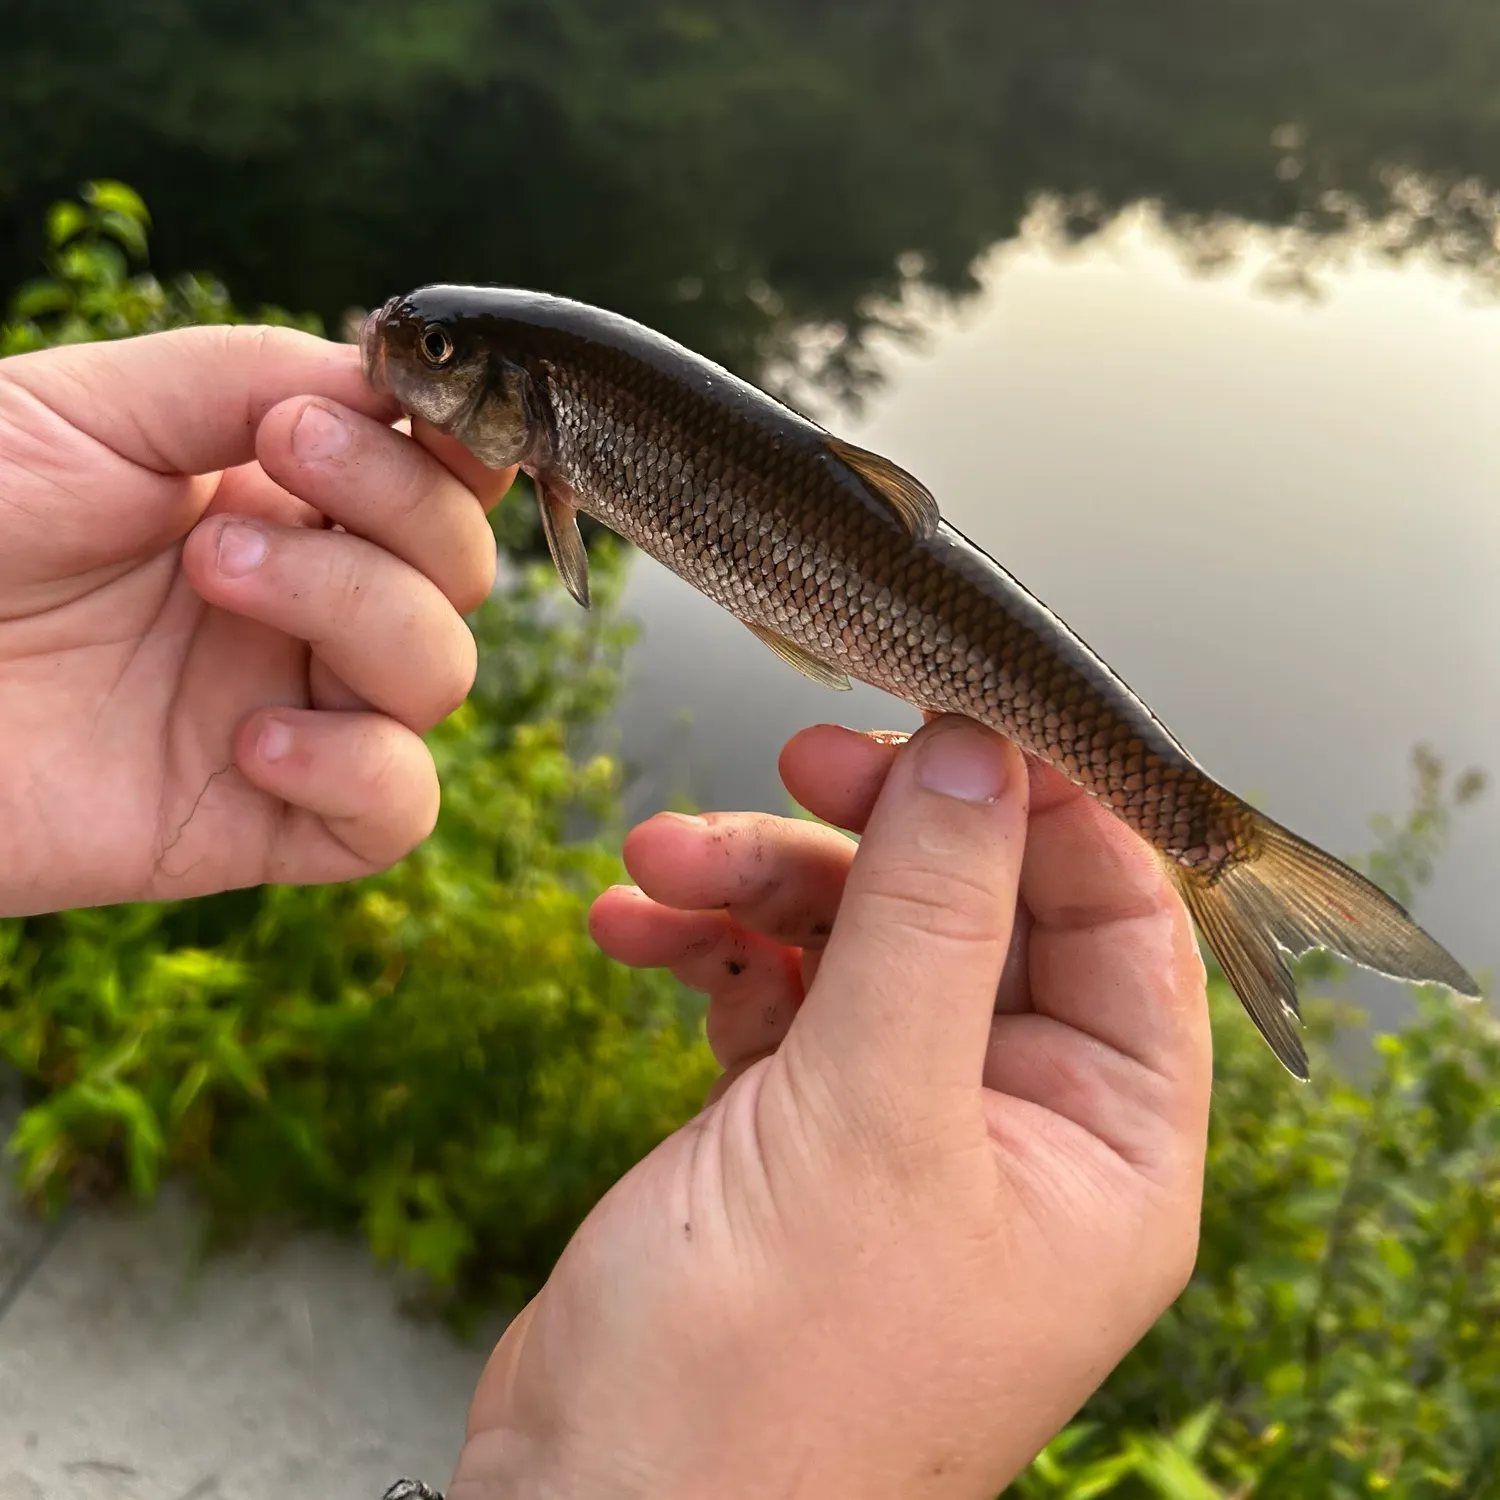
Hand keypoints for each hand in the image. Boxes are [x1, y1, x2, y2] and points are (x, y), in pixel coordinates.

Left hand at [0, 325, 514, 917]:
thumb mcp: (86, 408)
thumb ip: (247, 374)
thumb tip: (386, 386)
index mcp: (280, 501)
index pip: (443, 476)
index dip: (449, 445)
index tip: (371, 405)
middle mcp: (302, 606)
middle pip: (460, 572)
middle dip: (390, 514)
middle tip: (250, 481)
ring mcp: (291, 710)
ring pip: (440, 677)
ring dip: (358, 611)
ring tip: (211, 579)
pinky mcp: (261, 822)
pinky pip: (396, 810)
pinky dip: (358, 767)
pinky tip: (250, 740)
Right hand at [453, 716, 1212, 1499]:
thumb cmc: (758, 1393)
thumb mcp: (869, 1118)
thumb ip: (930, 919)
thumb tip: (980, 753)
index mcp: (1104, 1146)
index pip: (1122, 917)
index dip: (1044, 803)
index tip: (954, 710)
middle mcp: (1015, 1128)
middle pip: (971, 907)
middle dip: (870, 832)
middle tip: (795, 767)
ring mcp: (899, 1122)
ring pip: (857, 936)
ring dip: (758, 882)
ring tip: (662, 861)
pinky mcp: (797, 1126)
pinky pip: (774, 989)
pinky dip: (708, 945)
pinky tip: (632, 929)